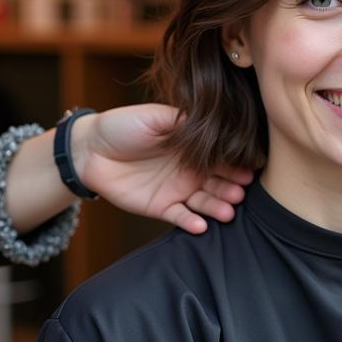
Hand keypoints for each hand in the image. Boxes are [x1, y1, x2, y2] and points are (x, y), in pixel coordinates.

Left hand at [71, 104, 252, 233]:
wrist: (90, 149)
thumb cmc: (123, 126)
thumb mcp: (155, 116)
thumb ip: (183, 121)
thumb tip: (214, 124)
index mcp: (193, 146)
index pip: (221, 155)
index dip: (236, 162)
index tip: (251, 167)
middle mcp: (191, 169)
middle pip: (219, 181)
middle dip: (232, 187)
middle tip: (241, 191)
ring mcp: (177, 190)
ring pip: (205, 202)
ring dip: (218, 207)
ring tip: (228, 211)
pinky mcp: (161, 207)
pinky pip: (181, 218)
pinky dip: (191, 223)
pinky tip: (201, 225)